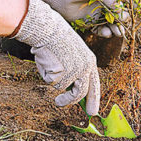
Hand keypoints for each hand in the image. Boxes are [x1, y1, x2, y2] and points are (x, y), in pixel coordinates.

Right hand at [12, 0, 99, 114]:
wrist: (48, 29)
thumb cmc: (57, 41)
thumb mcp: (73, 55)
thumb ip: (76, 72)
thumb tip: (72, 93)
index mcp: (90, 62)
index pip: (94, 85)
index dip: (94, 99)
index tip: (93, 112)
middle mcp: (85, 68)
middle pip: (80, 93)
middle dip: (70, 102)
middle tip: (59, 103)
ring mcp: (74, 71)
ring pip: (62, 88)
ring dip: (54, 80)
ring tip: (49, 65)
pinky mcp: (62, 73)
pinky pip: (51, 82)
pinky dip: (46, 74)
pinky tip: (46, 61)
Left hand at [14, 0, 125, 37]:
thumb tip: (122, 9)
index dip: (133, 5)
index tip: (140, 13)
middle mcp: (104, 1)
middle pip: (120, 13)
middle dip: (124, 20)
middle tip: (123, 24)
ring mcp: (97, 12)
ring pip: (111, 23)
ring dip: (116, 28)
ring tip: (117, 33)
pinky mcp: (88, 22)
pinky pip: (100, 29)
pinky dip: (104, 32)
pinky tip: (105, 33)